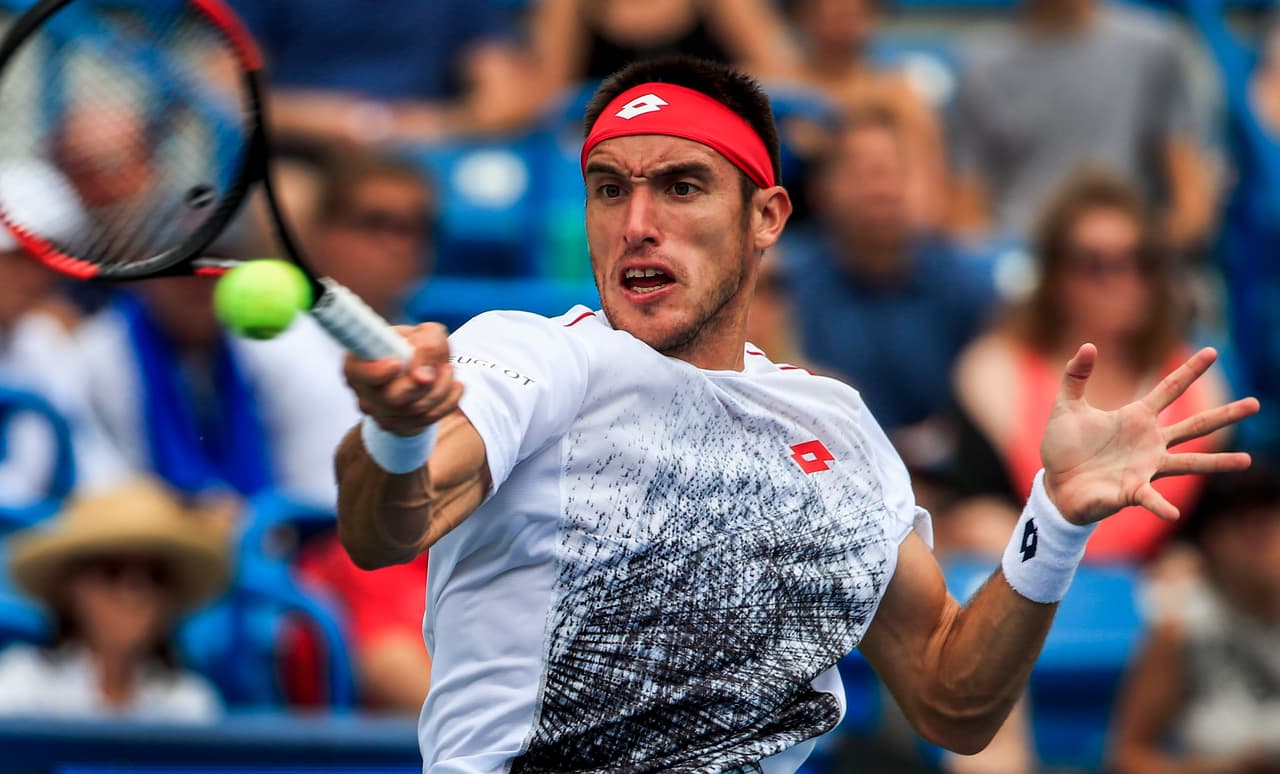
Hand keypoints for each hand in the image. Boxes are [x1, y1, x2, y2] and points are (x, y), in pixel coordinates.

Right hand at [342, 323, 462, 436]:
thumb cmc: (417, 347)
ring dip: (442, 388)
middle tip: (446, 366)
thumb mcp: (426, 334)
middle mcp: (363, 390)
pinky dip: (448, 401)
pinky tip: (456, 386)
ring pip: (415, 409)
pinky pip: (428, 419)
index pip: (358, 372)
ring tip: (450, 370)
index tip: (396, 364)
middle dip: (427, 382)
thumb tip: (422, 375)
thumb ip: (427, 344)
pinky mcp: (396, 426)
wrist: (422, 372)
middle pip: (392, 397)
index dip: (376, 372)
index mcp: (359, 361)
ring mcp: (378, 411)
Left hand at [1040, 344, 1257, 525]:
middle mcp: (1149, 443)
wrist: (1055, 484)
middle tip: (1256, 403)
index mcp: (1136, 418)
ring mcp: (1146, 468)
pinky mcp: (1132, 491)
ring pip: (1189, 462)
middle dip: (1224, 415)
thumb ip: (1076, 376)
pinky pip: (1151, 498)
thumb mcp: (1067, 407)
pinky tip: (1174, 513)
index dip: (1189, 370)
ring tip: (1246, 460)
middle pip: (1194, 426)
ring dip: (1217, 462)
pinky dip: (1161, 506)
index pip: (1169, 389)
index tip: (1212, 351)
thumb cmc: (1064, 448)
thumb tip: (1090, 345)